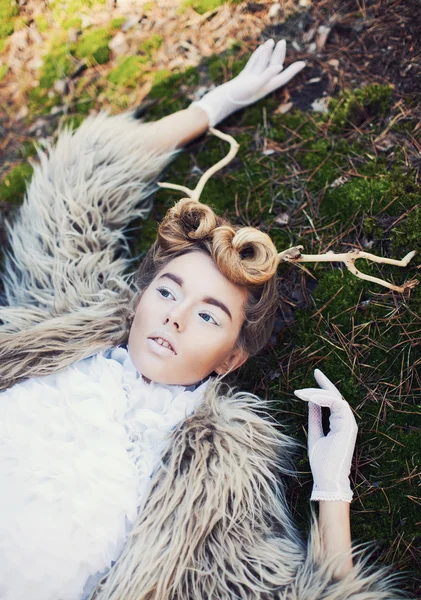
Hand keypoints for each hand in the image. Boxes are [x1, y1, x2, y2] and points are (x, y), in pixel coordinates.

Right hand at [188, 39, 305, 126]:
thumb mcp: (253, 85)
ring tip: (272, 42)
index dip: (293, 71)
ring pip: (262, 65)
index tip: (303, 63)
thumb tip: (279, 66)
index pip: (282, 77)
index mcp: (265, 88)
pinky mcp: (243, 79)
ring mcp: (251, 82)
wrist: (220, 102)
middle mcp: (260, 85)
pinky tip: (260, 50)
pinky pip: (252, 66)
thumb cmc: (237, 96)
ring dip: (267, 53)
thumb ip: (267, 76)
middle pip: (273, 68)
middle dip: (279, 55)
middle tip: (283, 42)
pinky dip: (257, 57)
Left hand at [294, 369, 357, 502]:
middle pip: (336, 396)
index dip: (324, 387)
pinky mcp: (348, 426)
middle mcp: (346, 421)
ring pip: (336, 398)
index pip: (333, 400)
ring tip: (302, 393)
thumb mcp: (315, 434)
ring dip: (318, 393)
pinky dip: (324, 399)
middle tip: (315, 372)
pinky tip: (311, 398)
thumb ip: (315, 418)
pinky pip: (338, 405)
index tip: (316, 374)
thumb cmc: (321, 462)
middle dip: (324, 384)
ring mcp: (349, 423)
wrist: (327, 480)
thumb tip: (311, 402)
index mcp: (339, 423)